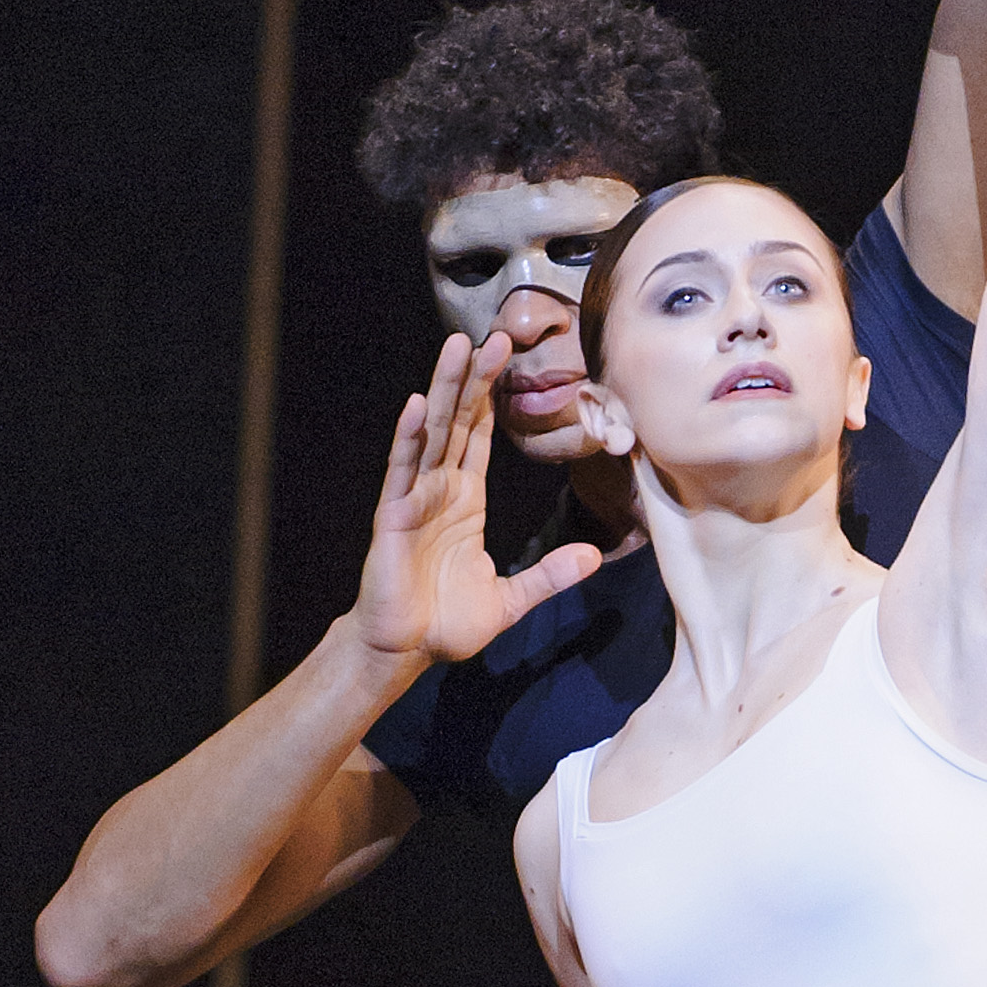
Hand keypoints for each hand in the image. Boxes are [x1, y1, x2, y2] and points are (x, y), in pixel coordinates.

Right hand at [349, 332, 601, 670]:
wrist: (405, 651)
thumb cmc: (447, 623)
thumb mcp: (510, 598)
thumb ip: (549, 575)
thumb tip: (593, 556)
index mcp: (465, 500)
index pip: (480, 437)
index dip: (493, 398)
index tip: (508, 359)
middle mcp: (439, 489)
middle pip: (459, 422)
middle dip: (475, 380)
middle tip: (495, 335)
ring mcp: (414, 498)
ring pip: (432, 433)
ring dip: (444, 391)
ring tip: (456, 348)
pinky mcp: (393, 517)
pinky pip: (402, 471)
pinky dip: (410, 437)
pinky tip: (419, 406)